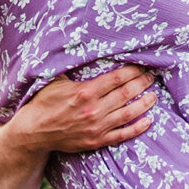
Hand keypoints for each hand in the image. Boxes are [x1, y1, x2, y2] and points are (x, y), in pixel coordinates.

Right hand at [16, 66, 157, 153]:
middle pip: (127, 93)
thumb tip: (80, 48)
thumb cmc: (43, 103)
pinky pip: (123, 135)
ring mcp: (97, 127)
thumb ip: (70, 66)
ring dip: (145, 103)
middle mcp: (94, 109)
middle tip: (151, 77)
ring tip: (154, 95)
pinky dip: (138, 128)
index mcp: (85, 92)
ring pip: (129, 113)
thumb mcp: (55, 80)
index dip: (133, 70)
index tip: (142, 65)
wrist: (33, 132)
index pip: (117, 78)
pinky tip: (149, 120)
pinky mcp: (97, 141)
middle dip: (142, 83)